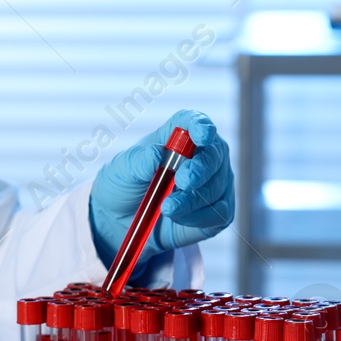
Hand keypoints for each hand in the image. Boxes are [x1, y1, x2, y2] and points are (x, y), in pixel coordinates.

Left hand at [89, 109, 233, 264]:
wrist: (121, 218)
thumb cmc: (124, 184)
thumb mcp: (123, 170)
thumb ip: (141, 161)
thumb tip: (157, 153)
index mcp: (177, 135)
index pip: (195, 121)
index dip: (201, 126)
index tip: (201, 136)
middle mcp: (202, 154)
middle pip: (213, 154)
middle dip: (199, 169)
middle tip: (182, 182)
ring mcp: (214, 181)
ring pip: (216, 187)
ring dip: (191, 200)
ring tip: (166, 208)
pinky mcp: (218, 209)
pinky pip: (219, 213)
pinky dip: (197, 218)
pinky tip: (177, 218)